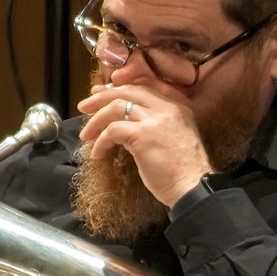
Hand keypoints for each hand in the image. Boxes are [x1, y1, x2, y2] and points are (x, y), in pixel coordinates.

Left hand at [77, 78, 211, 206]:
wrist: (193, 187)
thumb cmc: (183, 172)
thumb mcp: (172, 140)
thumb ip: (153, 127)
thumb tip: (124, 126)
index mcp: (176, 107)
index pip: (142, 88)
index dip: (118, 89)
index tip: (100, 94)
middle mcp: (167, 108)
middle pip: (126, 91)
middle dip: (100, 98)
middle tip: (84, 107)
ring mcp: (154, 119)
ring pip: (115, 107)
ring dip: (96, 121)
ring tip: (86, 135)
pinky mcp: (142, 135)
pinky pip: (112, 131)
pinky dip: (101, 142)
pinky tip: (98, 154)